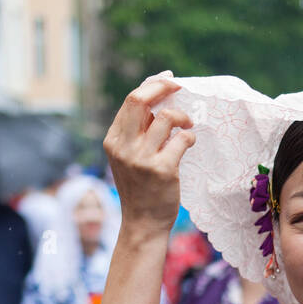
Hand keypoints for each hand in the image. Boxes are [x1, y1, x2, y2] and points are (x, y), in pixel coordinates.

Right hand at [103, 72, 195, 232]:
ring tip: (187, 125)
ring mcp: (141, 158)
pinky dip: (189, 137)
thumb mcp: (128, 157)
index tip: (169, 80)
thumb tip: (159, 98)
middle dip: (163, 87)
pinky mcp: (162, 170)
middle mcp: (123, 147)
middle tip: (180, 88)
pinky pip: (181, 139)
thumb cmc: (140, 188)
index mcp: (113, 140)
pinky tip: (189, 143)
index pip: (131, 100)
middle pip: (140, 99)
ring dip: (182, 117)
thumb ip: (138, 131)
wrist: (142, 223)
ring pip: (166, 117)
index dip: (153, 85)